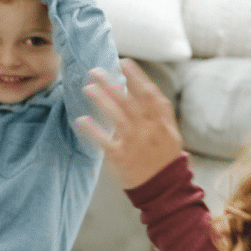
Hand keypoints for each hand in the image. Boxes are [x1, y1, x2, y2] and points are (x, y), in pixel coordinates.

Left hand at [76, 59, 183, 190]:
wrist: (165, 187)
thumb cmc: (165, 157)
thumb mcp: (169, 132)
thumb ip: (156, 111)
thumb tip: (140, 88)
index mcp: (161, 121)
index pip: (149, 93)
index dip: (136, 77)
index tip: (123, 63)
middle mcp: (148, 128)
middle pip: (129, 101)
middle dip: (112, 84)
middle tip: (95, 71)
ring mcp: (134, 142)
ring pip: (117, 117)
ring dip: (102, 100)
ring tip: (88, 88)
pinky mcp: (121, 156)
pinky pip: (105, 141)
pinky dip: (93, 130)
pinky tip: (81, 120)